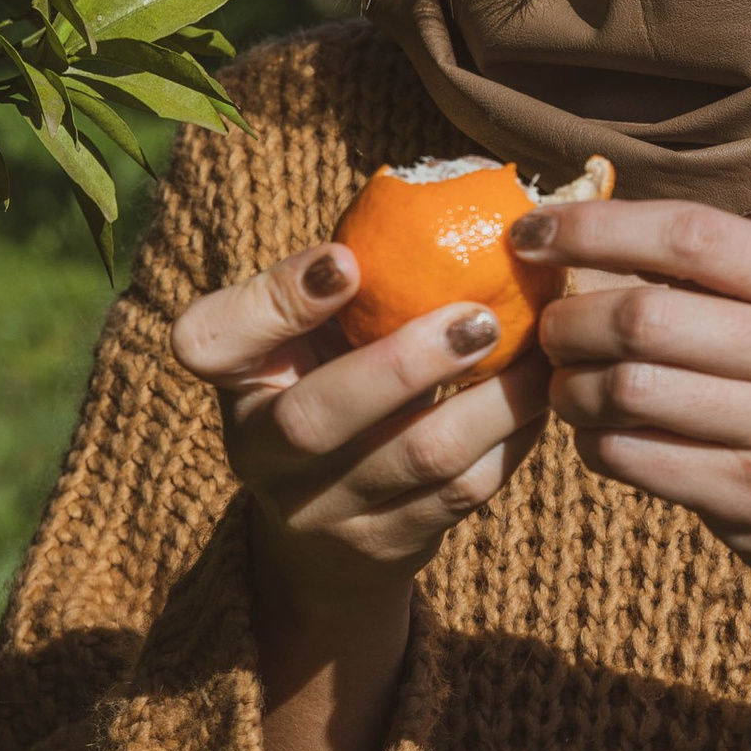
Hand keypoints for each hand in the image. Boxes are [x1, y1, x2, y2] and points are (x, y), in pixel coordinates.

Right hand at [172, 238, 554, 750]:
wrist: (326, 531)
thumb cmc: (327, 381)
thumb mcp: (306, 333)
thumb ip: (340, 280)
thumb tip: (451, 203)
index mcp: (230, 377)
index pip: (211, 339)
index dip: (276, 300)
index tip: (345, 259)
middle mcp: (257, 452)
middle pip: (316, 417)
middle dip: (404, 364)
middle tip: (479, 316)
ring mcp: (320, 512)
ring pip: (414, 458)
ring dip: (491, 401)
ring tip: (539, 353)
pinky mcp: (387, 547)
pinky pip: (462, 493)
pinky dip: (511, 439)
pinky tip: (540, 397)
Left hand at [521, 196, 750, 746]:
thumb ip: (716, 277)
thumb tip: (583, 232)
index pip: (692, 234)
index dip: (597, 226)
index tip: (532, 232)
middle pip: (645, 316)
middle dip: (572, 320)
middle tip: (551, 330)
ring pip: (627, 388)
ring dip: (573, 387)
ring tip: (570, 386)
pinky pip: (632, 457)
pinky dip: (595, 442)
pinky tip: (599, 435)